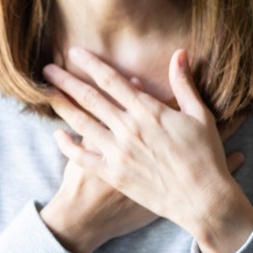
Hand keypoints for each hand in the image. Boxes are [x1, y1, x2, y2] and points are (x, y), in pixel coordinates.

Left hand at [43, 47, 252, 252]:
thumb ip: (183, 84)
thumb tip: (179, 53)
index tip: (74, 52)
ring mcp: (119, 152)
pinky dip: (67, 145)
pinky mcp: (113, 175)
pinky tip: (57, 135)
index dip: (91, 64)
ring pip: (82, 123)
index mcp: (149, 111)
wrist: (203, 200)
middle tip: (47, 69)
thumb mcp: (200, 115)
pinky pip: (83, 157)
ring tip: (45, 93)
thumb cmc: (206, 157)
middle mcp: (129, 128)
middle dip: (66, 81)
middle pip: (90, 98)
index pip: (112, 79)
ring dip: (61, 106)